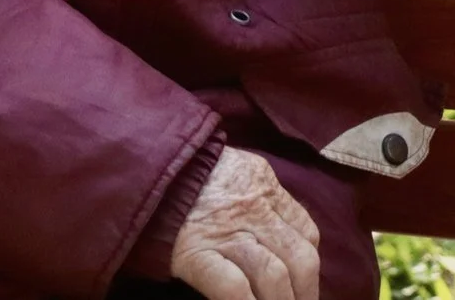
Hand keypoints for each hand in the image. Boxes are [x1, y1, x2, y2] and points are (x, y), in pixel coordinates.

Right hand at [170, 146, 320, 299]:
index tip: (304, 285)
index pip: (306, 232)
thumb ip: (259, 196)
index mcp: (265, 186)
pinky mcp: (196, 253)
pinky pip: (233, 286)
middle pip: (299, 257)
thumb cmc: (187, 171)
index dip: (309, 266)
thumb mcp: (235, 169)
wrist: (145, 166)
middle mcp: (254, 208)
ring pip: (273, 274)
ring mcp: (226, 232)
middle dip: (305, 292)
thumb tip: (276, 232)